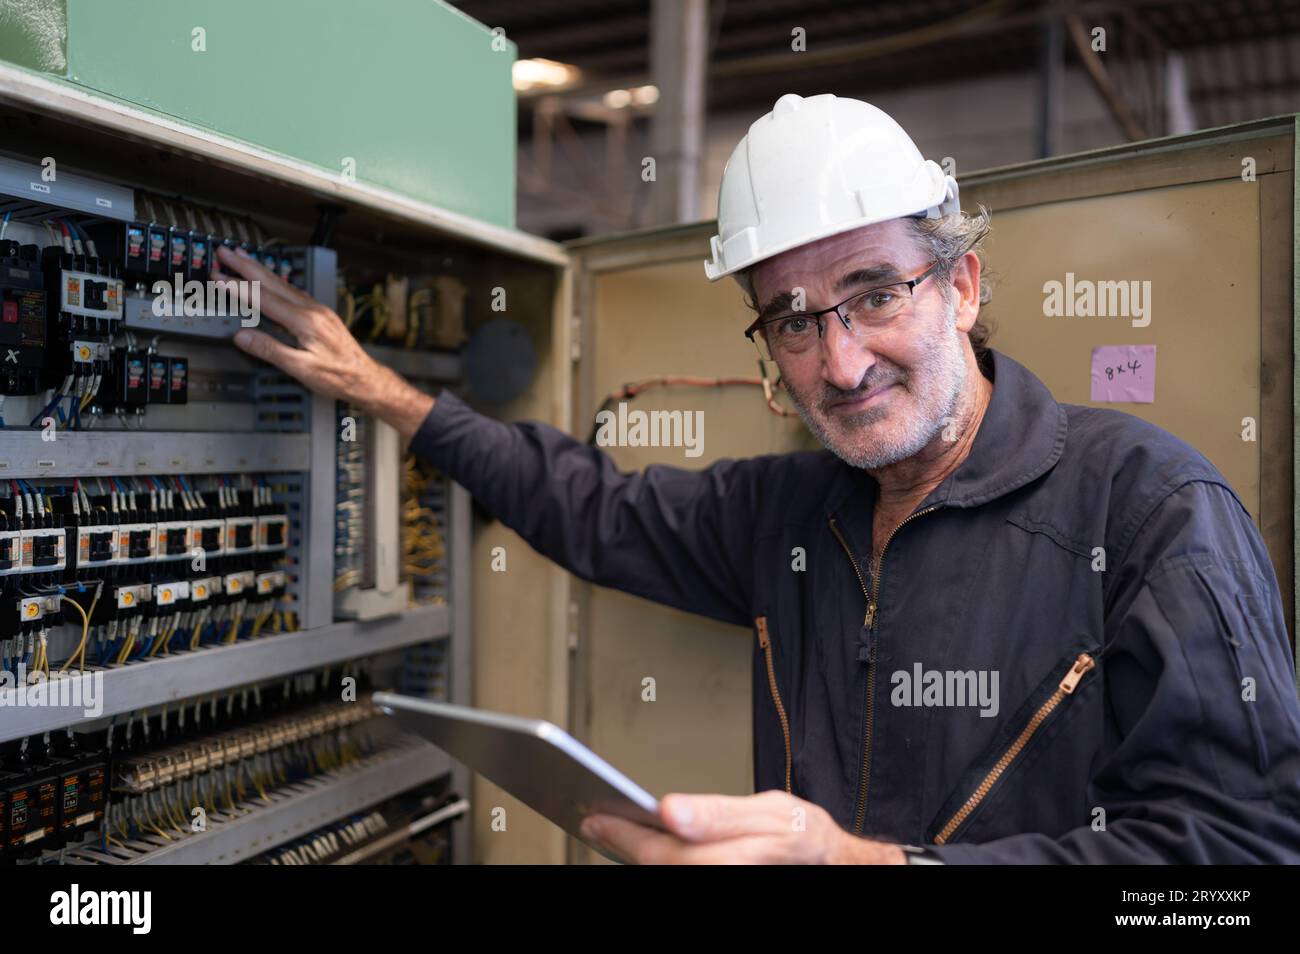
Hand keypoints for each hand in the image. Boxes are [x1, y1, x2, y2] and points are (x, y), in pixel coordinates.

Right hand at [215, 245, 433, 440]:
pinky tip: (270, 278)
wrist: (365, 378)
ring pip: (283, 283)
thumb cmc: (338, 376)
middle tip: (224, 252)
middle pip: (272, 282)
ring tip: (241, 257)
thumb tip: (242, 337)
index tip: (218, 276)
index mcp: (305, 321)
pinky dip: (275, 280)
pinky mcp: (320, 314)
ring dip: (259, 269)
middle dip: (245, 265)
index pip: (264, 298)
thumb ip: (270, 350)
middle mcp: (312, 310)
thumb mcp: (301, 368)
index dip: (238, 286)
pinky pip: (293, 290)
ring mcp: (317, 310)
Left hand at [579, 790, 907, 864]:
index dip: (624, 834)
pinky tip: (639, 845)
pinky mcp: (714, 881)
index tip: (595, 816)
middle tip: (593, 820)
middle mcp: (718, 876)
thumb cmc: (801, 834)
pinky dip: (654, 861)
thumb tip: (670, 809)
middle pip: (656, 867)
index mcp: (730, 859)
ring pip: (663, 873)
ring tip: (609, 830)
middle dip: (622, 843)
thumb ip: (718, 812)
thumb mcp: (768, 810)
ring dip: (633, 854)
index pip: (662, 852)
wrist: (827, 860)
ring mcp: (715, 882)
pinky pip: (675, 874)